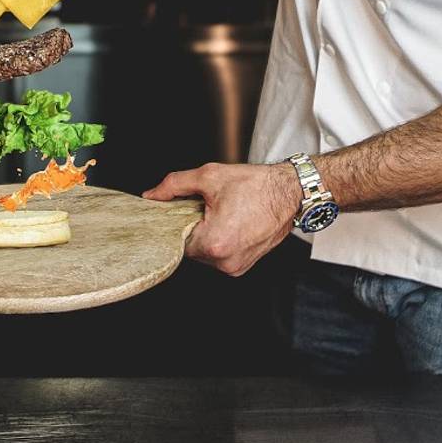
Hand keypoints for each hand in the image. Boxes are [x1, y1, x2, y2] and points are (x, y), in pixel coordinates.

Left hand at [142, 161, 299, 276]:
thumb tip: (152, 196)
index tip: (183, 208)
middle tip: (206, 206)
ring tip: (222, 214)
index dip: (176, 221)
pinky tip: (231, 223)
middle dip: (193, 226)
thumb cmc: (255, 184)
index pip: (175, 238)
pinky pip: (220, 256)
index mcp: (214, 242)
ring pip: (204, 253)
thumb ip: (174, 185)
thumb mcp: (209, 176)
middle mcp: (225, 261)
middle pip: (190, 247)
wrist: (289, 193)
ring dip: (206, 235)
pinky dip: (220, 241)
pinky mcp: (243, 266)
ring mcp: (236, 267)